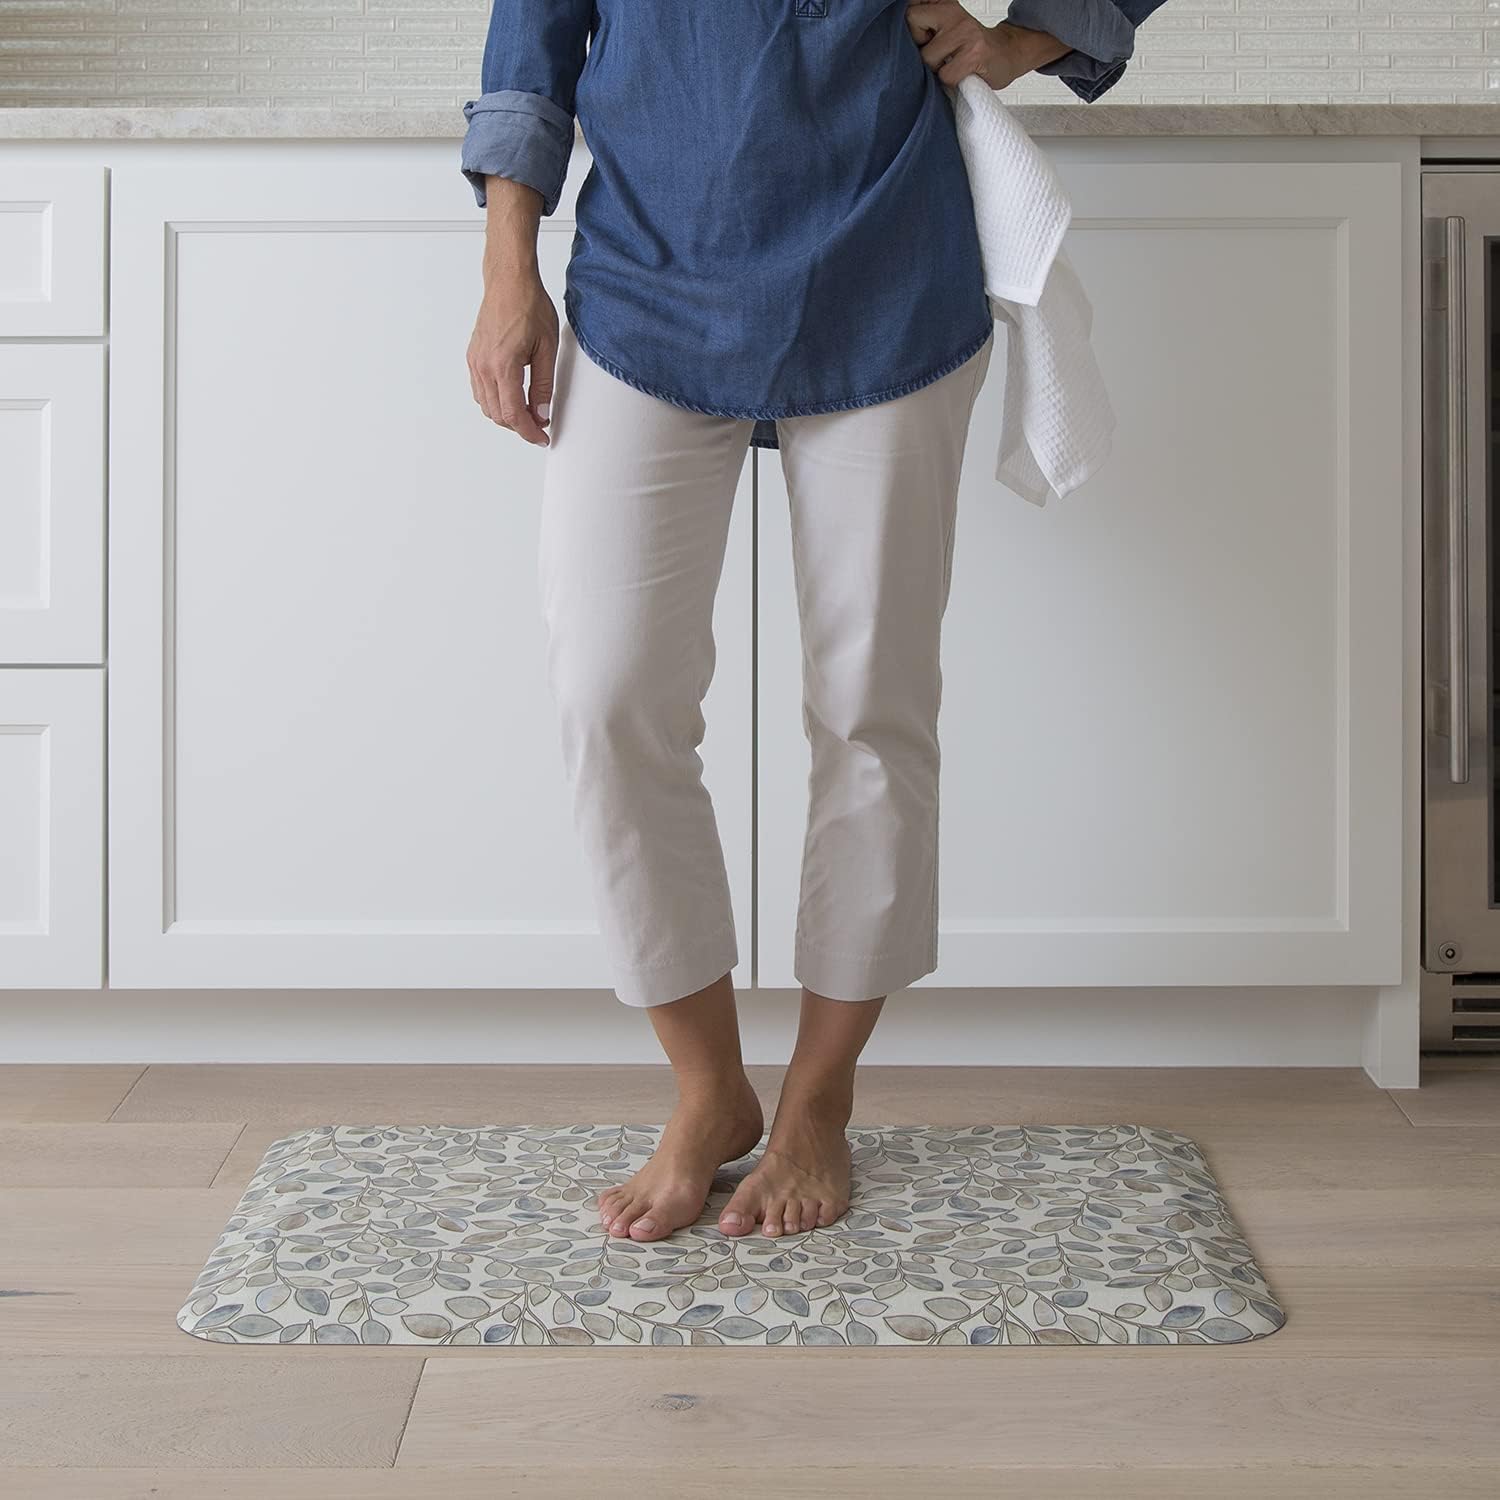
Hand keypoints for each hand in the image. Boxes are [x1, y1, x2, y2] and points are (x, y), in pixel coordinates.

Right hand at [467, 275, 556, 445]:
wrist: (509, 282)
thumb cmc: (528, 306)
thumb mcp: (547, 349)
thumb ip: (544, 385)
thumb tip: (542, 413)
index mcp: (503, 365)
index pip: (513, 414)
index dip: (529, 432)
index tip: (541, 438)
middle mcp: (483, 366)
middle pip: (498, 415)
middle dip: (519, 426)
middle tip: (540, 425)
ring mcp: (475, 362)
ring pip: (486, 406)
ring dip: (506, 415)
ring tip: (529, 412)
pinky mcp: (473, 357)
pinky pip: (480, 391)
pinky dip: (495, 401)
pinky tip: (512, 397)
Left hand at [905, 1, 1062, 89]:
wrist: (1008, 54)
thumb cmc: (972, 47)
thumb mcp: (948, 27)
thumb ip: (926, 25)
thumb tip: (897, 36)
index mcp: (944, 4)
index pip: (911, 9)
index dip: (912, 29)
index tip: (926, 39)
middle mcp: (953, 12)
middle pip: (912, 22)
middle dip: (920, 47)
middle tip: (939, 54)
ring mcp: (965, 32)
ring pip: (927, 57)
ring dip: (937, 69)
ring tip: (953, 64)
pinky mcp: (974, 53)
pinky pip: (945, 76)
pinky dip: (951, 82)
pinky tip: (963, 74)